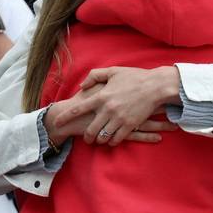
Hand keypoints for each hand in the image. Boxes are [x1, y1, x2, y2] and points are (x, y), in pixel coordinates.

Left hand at [54, 66, 180, 145]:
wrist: (156, 86)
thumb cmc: (135, 77)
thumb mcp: (113, 71)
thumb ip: (95, 76)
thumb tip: (82, 86)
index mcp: (101, 96)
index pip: (78, 109)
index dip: (65, 117)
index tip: (56, 122)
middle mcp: (108, 109)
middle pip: (90, 130)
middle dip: (86, 137)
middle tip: (86, 138)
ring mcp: (119, 118)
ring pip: (102, 137)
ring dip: (99, 140)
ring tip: (99, 140)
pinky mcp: (130, 125)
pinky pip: (116, 139)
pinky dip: (112, 141)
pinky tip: (112, 140)